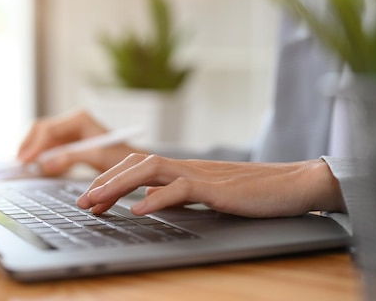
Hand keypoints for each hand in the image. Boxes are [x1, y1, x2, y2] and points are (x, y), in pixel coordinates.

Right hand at [17, 110, 144, 175]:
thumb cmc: (120, 158)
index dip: (34, 145)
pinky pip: (48, 148)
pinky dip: (40, 158)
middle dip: (29, 147)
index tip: (25, 160)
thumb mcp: (97, 157)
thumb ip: (70, 158)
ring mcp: (69, 132)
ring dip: (32, 152)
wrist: (132, 165)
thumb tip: (44, 164)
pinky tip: (35, 168)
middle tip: (19, 165)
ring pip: (41, 139)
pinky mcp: (68, 143)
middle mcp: (71, 122)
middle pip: (41, 130)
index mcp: (79, 119)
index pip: (48, 129)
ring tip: (23, 168)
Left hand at [77, 154, 345, 217]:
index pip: (139, 165)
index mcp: (186, 169)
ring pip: (150, 169)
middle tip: (80, 202)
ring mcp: (202, 174)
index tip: (90, 198)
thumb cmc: (257, 192)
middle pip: (136, 163)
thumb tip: (158, 205)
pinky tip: (138, 212)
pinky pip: (181, 189)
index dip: (111, 179)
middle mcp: (189, 166)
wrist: (295, 184)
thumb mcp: (214, 195)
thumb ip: (187, 196)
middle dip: (104, 181)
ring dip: (118, 186)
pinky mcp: (218, 188)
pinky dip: (156, 199)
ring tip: (95, 202)